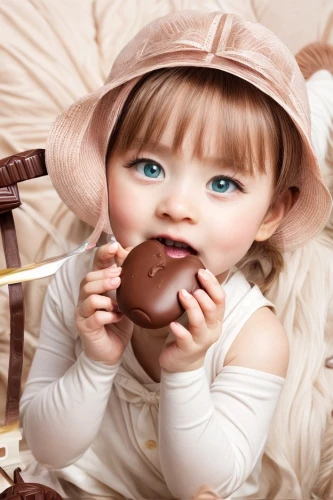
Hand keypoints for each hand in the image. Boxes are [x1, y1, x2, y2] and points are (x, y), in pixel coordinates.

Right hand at [75, 240, 132, 365]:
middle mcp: (86, 297)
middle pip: (87, 279)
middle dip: (104, 275)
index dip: (103, 254)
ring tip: (118, 295)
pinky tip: (118, 317)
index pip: (95, 266)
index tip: (114, 246)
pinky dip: (108, 315)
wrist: (111, 351)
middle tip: (119, 276)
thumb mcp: (127, 300)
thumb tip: (141, 261)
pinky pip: (94, 317)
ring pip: (88, 296)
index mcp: (97, 287)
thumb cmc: (118, 323)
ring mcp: (83, 312)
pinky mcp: (86, 327)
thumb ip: (129, 283)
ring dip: (104, 292)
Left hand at [159, 269, 225, 372]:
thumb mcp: (197, 317)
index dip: (213, 284)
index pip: (220, 299)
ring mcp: (200, 341)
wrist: (182, 365)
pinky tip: (172, 323)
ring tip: (182, 294)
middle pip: (213, 310)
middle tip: (195, 282)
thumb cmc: (189, 335)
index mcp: (215, 319)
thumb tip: (189, 273)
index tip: (202, 271)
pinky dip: (180, 330)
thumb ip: (198, 301)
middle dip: (206, 294)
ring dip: (192, 307)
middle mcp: (212, 329)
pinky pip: (185, 339)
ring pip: (200, 323)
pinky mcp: (187, 350)